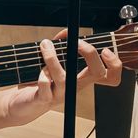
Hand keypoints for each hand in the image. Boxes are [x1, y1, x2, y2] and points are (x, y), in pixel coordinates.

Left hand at [5, 30, 122, 127]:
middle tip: (78, 42)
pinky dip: (41, 73)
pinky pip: (45, 84)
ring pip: (64, 77)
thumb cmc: (40, 82)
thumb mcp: (53, 62)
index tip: (105, 50)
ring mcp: (61, 94)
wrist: (23, 104)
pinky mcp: (44, 99)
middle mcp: (75, 87)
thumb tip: (66, 32)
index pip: (110, 75)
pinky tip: (38, 70)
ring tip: (45, 45)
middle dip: (90, 53)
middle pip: (97, 73)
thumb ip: (60, 46)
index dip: (114, 64)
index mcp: (81, 78)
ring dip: (53, 57)